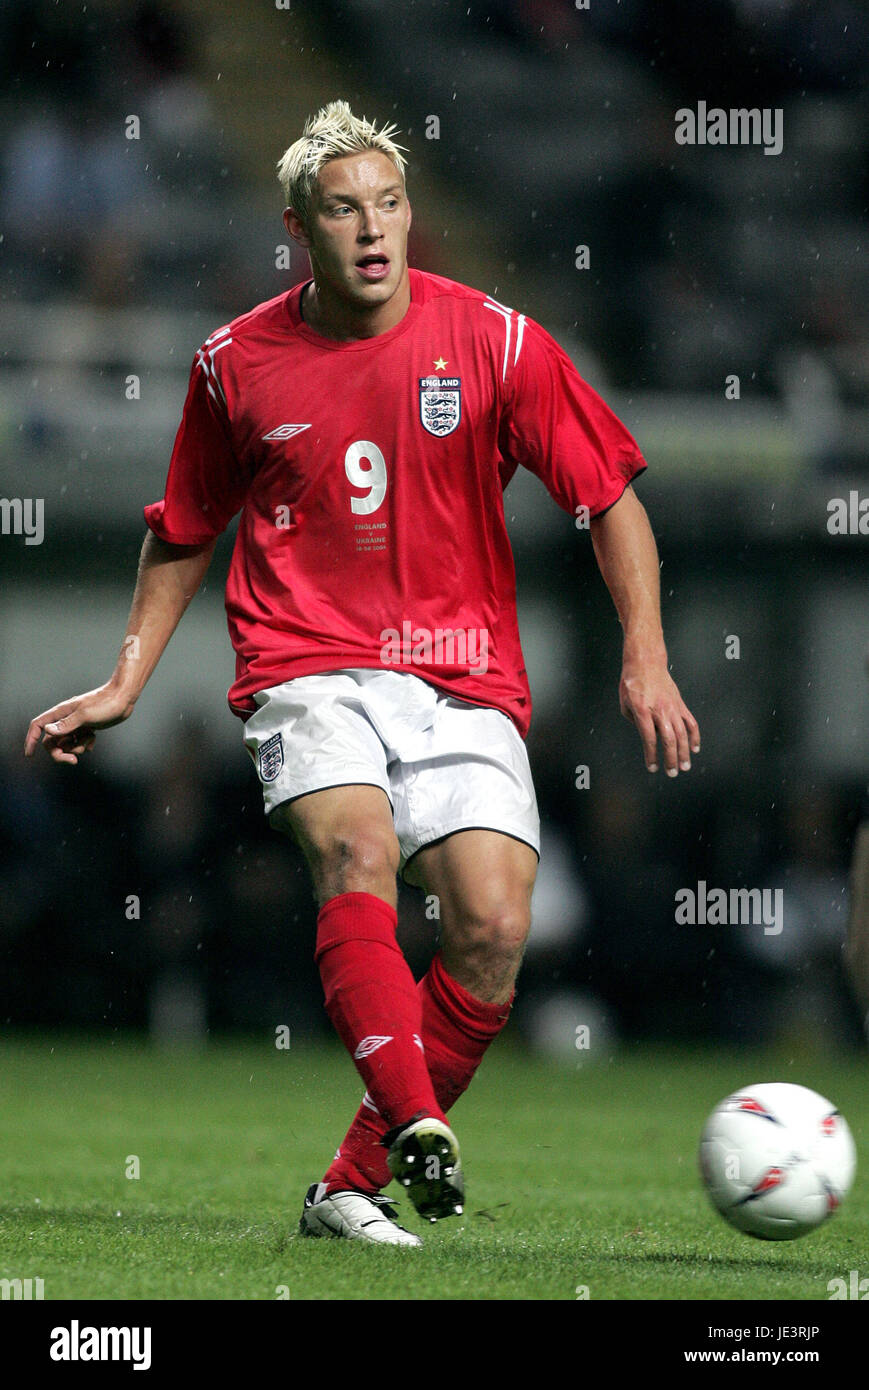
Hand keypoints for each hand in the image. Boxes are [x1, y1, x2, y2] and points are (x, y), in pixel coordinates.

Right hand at [24, 684, 135, 764]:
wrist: (123, 698)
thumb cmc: (105, 703)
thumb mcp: (85, 715)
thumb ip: (66, 724)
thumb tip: (47, 731)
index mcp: (61, 713)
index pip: (38, 726)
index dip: (31, 740)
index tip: (29, 755)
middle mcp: (66, 719)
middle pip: (52, 741)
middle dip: (60, 753)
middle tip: (74, 759)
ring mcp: (76, 724)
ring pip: (67, 744)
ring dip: (76, 747)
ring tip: (89, 738)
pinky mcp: (86, 728)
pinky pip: (79, 742)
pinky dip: (85, 744)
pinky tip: (93, 739)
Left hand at [619, 656, 699, 775]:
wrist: (646, 663)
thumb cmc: (632, 683)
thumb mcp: (625, 703)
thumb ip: (635, 722)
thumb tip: (648, 736)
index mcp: (643, 711)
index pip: (649, 739)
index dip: (651, 755)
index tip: (652, 768)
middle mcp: (660, 710)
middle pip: (669, 739)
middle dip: (671, 759)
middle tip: (672, 773)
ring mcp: (673, 707)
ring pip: (682, 734)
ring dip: (684, 752)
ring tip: (684, 766)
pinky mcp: (680, 704)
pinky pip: (691, 722)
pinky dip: (695, 737)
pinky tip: (695, 749)